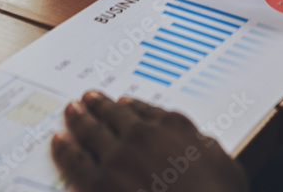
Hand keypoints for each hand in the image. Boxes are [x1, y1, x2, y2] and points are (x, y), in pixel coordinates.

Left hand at [51, 90, 247, 191]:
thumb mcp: (224, 163)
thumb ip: (206, 147)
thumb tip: (201, 143)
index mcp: (171, 126)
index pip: (145, 110)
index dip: (130, 105)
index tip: (120, 101)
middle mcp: (141, 136)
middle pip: (113, 116)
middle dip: (97, 106)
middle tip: (86, 98)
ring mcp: (118, 159)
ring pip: (91, 133)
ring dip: (79, 120)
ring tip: (70, 112)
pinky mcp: (98, 185)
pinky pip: (75, 163)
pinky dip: (65, 150)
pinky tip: (59, 142)